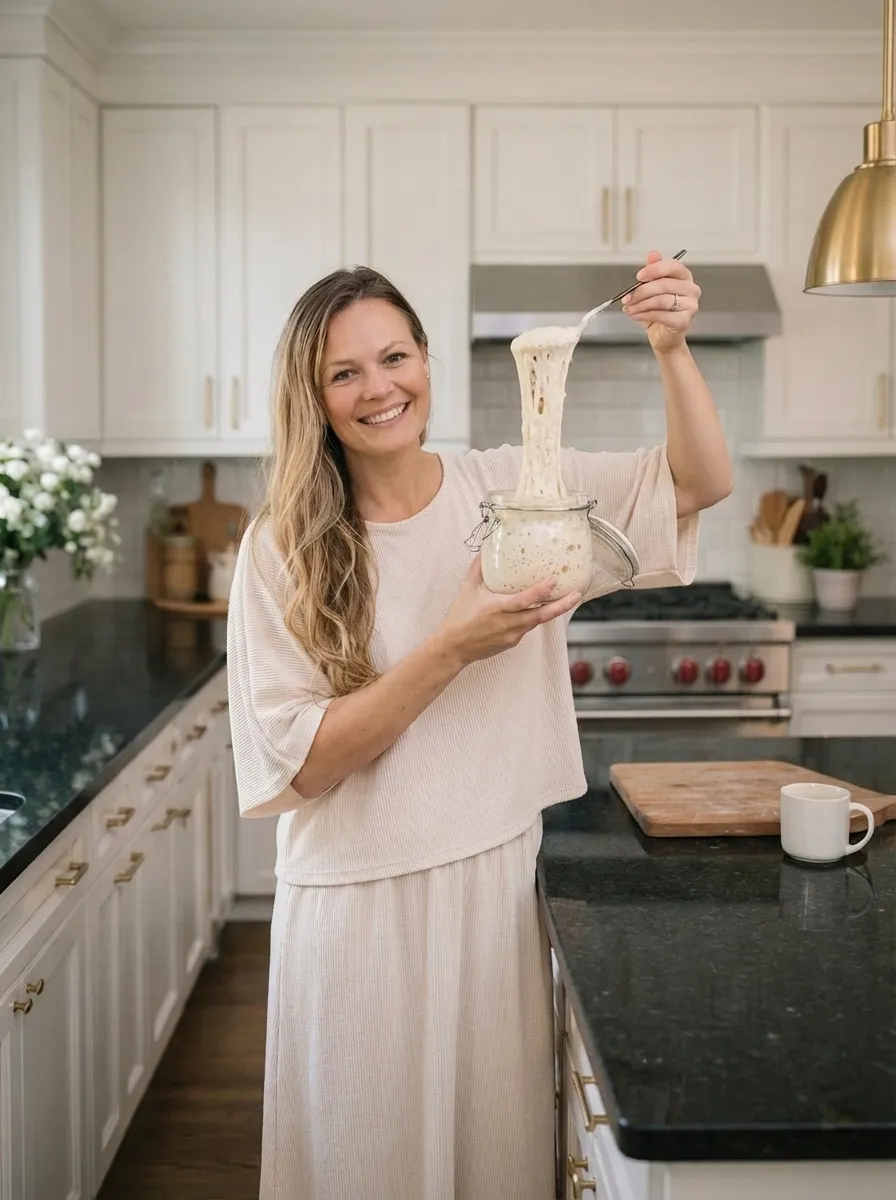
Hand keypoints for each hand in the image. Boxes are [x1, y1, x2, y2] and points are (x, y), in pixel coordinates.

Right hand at [437, 556, 580, 666]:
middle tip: (576, 594)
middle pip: (541, 615)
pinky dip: (535, 617)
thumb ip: (478, 569)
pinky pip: (528, 627)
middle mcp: (508, 623)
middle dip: (561, 605)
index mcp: (497, 608)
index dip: (540, 592)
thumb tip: (485, 551)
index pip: (523, 600)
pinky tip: (541, 609)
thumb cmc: (460, 618)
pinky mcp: (513, 642)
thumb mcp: (467, 590)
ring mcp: (512, 635)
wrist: (454, 647)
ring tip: (569, 599)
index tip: (553, 580)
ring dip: (553, 611)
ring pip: (538, 621)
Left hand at [621, 249, 700, 354]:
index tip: (639, 276)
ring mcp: (691, 306)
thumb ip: (653, 271)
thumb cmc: (659, 311)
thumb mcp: (652, 288)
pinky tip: (634, 315)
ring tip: (628, 307)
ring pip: (660, 300)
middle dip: (641, 291)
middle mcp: (691, 289)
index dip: (654, 269)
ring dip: (640, 304)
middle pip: (664, 284)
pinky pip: (660, 315)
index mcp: (685, 277)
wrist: (664, 336)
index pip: (672, 266)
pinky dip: (643, 314)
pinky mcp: (684, 321)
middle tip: (627, 297)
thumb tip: (652, 254)